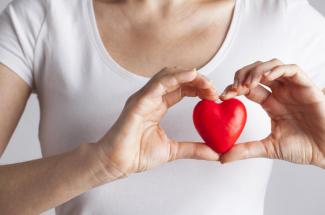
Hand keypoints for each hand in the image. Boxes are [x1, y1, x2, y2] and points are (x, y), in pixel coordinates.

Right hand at [95, 68, 219, 180]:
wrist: (118, 163)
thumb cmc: (137, 154)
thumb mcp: (173, 150)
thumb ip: (194, 149)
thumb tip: (216, 153)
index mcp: (158, 106)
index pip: (181, 89)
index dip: (199, 88)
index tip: (214, 95)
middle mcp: (151, 98)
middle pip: (177, 79)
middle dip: (197, 80)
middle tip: (213, 89)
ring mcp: (144, 97)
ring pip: (168, 75)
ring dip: (190, 76)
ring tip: (206, 82)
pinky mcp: (139, 101)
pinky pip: (158, 83)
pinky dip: (176, 77)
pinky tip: (191, 76)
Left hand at [220, 59, 324, 167]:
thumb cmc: (304, 148)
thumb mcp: (268, 148)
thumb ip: (245, 150)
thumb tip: (222, 158)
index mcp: (271, 103)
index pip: (248, 88)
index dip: (234, 88)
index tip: (223, 96)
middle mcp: (280, 93)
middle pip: (256, 72)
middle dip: (242, 76)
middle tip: (234, 88)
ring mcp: (293, 88)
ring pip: (272, 66)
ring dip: (256, 71)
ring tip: (247, 83)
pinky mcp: (306, 87)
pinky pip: (292, 70)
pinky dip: (277, 69)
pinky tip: (266, 77)